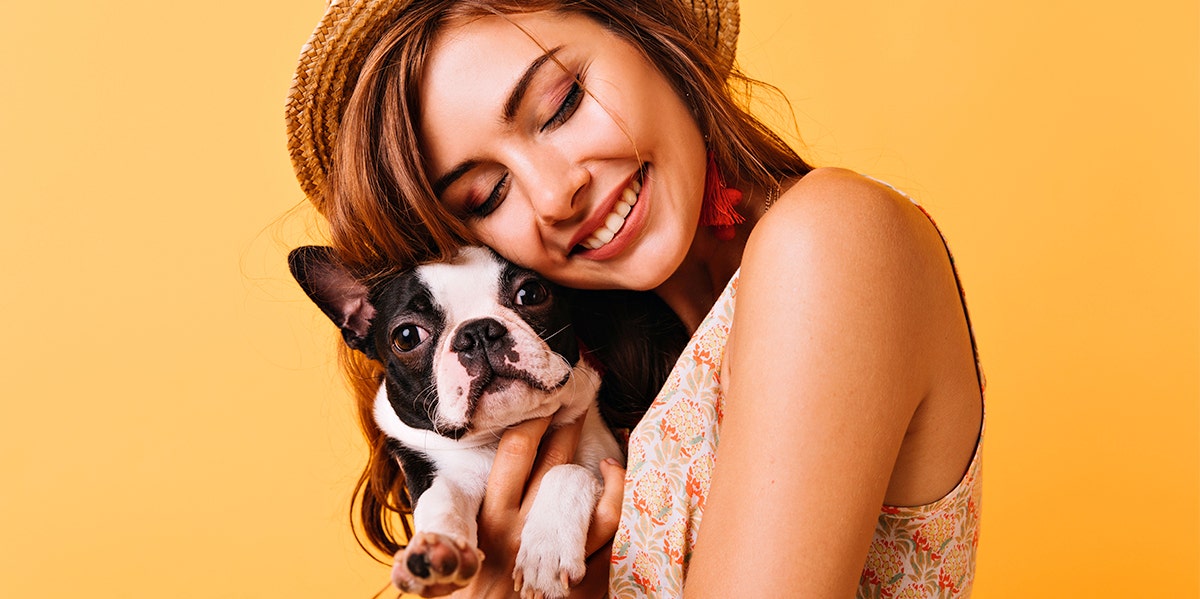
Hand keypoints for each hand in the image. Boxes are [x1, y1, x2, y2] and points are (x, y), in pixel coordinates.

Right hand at [401, 416, 623, 597]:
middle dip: (566, 423)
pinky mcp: (584, 575)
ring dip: (598, 457)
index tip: (540, 401)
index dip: (531, 420)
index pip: (513, 454)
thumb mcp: (443, 576)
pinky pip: (610, 527)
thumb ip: (435, 549)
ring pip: (588, 492)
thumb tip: (420, 532)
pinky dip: (618, 495)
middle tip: (577, 397)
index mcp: (487, 523)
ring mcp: (557, 552)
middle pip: (553, 460)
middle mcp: (524, 532)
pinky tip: (614, 475)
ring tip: (600, 435)